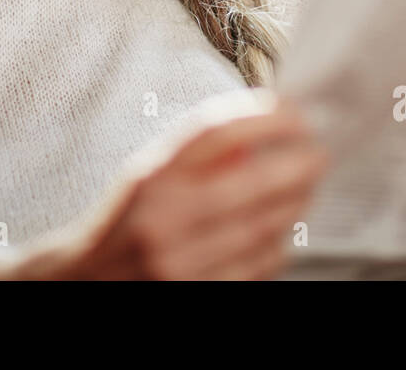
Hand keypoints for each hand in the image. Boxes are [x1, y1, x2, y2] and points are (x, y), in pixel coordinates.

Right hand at [0, 89, 329, 279]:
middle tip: (320, 151)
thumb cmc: (128, 219)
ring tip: (308, 186)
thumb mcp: (149, 174)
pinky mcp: (197, 294)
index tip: (296, 111)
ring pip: (263, 228)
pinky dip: (278, 244)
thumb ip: (198, 153)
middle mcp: (164, 218)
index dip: (265, 116)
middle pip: (252, 182)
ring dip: (296, 203)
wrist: (86, 281)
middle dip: (298, 163)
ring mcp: (180, 262)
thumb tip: (266, 122)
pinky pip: (257, 267)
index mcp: (152, 176)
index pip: (217, 133)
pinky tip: (283, 228)